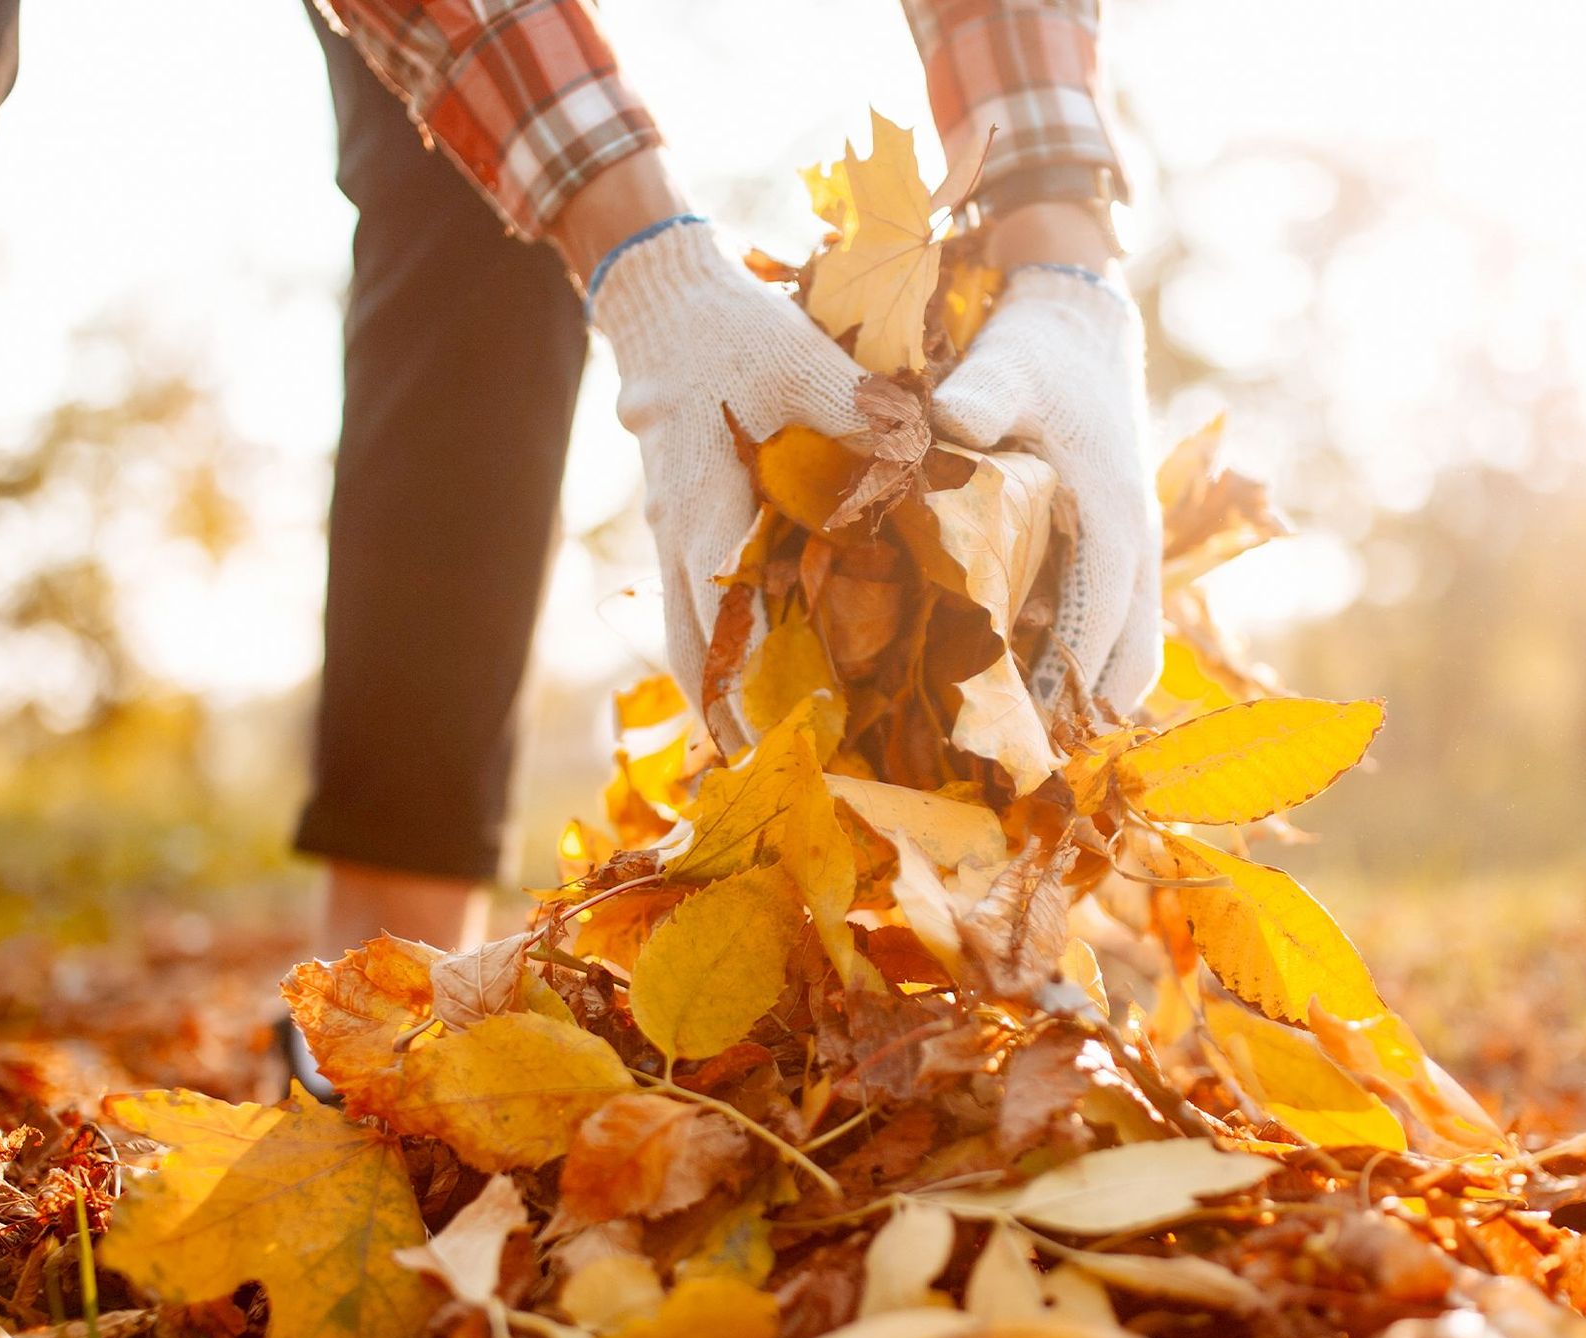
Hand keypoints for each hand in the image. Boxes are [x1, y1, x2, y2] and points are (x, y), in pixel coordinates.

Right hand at [591, 220, 866, 737]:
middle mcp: (680, 541)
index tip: (788, 745)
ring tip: (771, 758)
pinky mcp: (682, 535)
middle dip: (733, 723)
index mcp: (708, 510)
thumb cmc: (737, 338)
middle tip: (785, 781)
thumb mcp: (806, 365)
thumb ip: (860, 416)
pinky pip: (696, 617)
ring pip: (690, 645)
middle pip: (697, 659)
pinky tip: (764, 687)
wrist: (665, 308)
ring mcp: (672, 542)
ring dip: (722, 702)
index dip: (750, 690)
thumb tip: (921, 460)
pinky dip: (723, 661)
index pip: (723, 624)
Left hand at [930, 264, 1159, 715]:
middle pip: (1125, 660)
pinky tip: (1019, 704)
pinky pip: (1103, 636)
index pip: (1101, 620)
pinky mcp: (1106, 561)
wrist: (1078, 327)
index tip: (1031, 741)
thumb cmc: (1040, 352)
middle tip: (1019, 773)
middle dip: (1080, 717)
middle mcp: (1130, 548)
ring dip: (1081, 703)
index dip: (1069, 684)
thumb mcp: (1009, 363)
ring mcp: (1124, 559)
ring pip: (1122, 656)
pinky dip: (1075, 674)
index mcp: (1113, 515)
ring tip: (1019, 756)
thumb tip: (952, 420)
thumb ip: (983, 392)